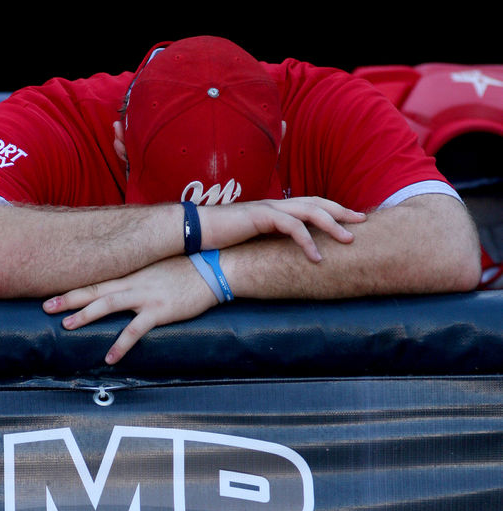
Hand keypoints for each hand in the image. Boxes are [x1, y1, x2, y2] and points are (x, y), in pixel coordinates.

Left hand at [44, 256, 217, 362]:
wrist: (213, 268)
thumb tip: (126, 285)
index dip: (75, 286)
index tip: (54, 291)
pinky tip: (109, 358)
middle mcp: (133, 282)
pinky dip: (120, 345)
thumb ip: (140, 275)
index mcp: (132, 272)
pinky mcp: (159, 311)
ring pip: (108, 304)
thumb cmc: (188, 268)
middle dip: (68, 298)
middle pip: (95, 289)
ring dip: (86, 315)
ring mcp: (145, 296)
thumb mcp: (158, 267)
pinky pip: (135, 330)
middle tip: (45, 306)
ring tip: (67, 326)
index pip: (97, 279)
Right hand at [200, 196, 366, 261]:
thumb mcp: (253, 238)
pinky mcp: (261, 218)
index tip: (352, 219)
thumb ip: (270, 240)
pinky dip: (306, 242)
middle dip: (342, 211)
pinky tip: (316, 258)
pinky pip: (290, 227)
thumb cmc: (223, 237)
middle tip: (362, 221)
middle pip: (317, 203)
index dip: (333, 210)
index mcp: (276, 209)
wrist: (197, 231)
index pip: (311, 204)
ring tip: (348, 240)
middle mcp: (276, 205)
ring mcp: (269, 209)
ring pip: (309, 212)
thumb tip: (284, 253)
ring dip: (331, 226)